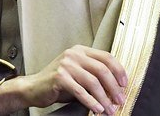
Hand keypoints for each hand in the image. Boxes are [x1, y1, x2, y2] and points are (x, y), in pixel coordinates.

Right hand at [0, 45, 126, 114]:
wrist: (34, 87)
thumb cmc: (58, 83)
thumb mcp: (78, 73)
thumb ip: (94, 75)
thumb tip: (117, 88)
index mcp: (79, 50)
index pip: (106, 57)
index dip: (119, 71)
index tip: (124, 85)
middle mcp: (72, 54)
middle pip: (102, 70)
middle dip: (114, 88)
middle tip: (119, 101)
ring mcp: (65, 65)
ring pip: (93, 82)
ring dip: (104, 99)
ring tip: (110, 110)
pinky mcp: (59, 77)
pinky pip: (81, 91)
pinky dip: (92, 102)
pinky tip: (97, 109)